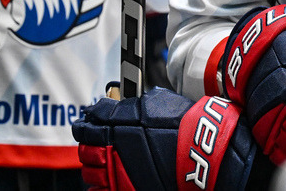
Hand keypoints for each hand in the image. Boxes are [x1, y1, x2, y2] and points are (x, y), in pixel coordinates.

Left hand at [72, 87, 270, 190]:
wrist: (199, 151)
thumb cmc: (182, 124)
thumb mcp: (155, 102)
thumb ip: (131, 105)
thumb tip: (119, 105)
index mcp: (115, 125)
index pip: (88, 123)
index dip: (86, 122)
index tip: (86, 122)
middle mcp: (111, 150)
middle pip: (86, 148)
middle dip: (90, 144)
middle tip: (96, 142)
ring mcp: (116, 172)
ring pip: (90, 172)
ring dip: (95, 165)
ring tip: (105, 162)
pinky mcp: (125, 189)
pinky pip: (99, 190)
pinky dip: (101, 185)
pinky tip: (110, 179)